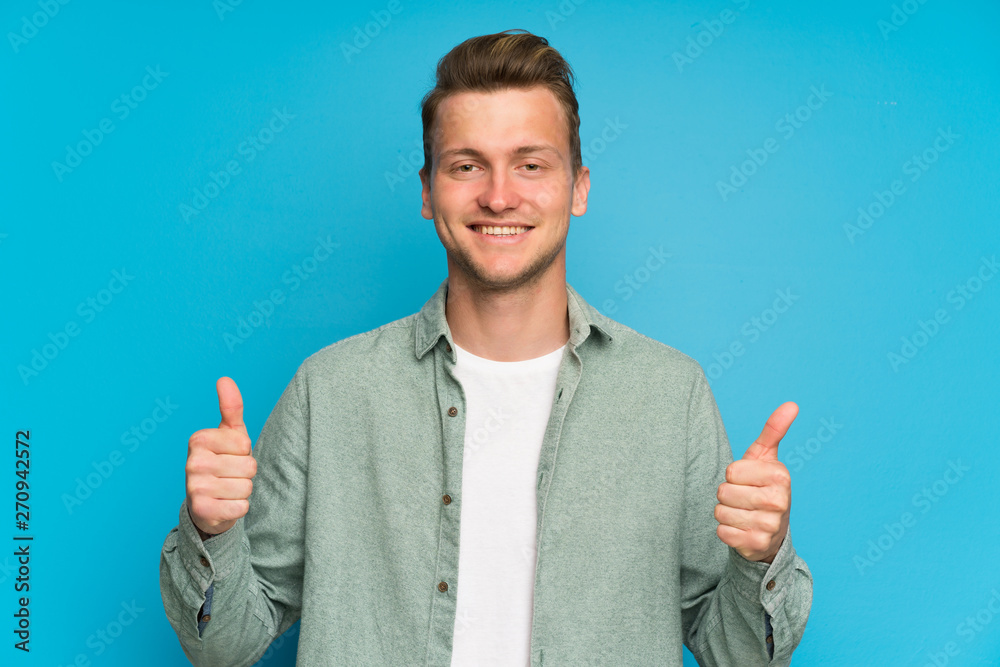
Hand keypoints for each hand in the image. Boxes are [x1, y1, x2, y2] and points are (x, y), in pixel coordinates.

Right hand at [185, 377, 256, 536]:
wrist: (206, 505)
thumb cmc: (223, 463)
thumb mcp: (229, 434)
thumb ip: (231, 407)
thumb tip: (224, 379)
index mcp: (199, 440)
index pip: (245, 444)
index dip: (244, 452)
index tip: (230, 456)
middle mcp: (192, 462)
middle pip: (249, 466)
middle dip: (245, 473)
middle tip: (229, 476)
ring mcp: (195, 488)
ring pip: (246, 487)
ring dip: (242, 491)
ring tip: (227, 490)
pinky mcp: (202, 511)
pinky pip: (241, 508)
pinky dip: (239, 508)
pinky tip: (224, 506)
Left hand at [714, 402, 797, 563]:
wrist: (772, 530)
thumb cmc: (763, 487)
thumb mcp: (767, 457)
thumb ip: (774, 430)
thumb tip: (792, 404)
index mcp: (780, 476)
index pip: (731, 471)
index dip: (734, 476)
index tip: (748, 481)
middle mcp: (779, 502)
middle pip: (724, 492)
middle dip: (728, 495)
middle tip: (744, 498)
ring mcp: (769, 525)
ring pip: (720, 512)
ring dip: (726, 513)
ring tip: (743, 513)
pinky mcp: (757, 545)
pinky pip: (722, 533)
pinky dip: (726, 531)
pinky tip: (742, 529)